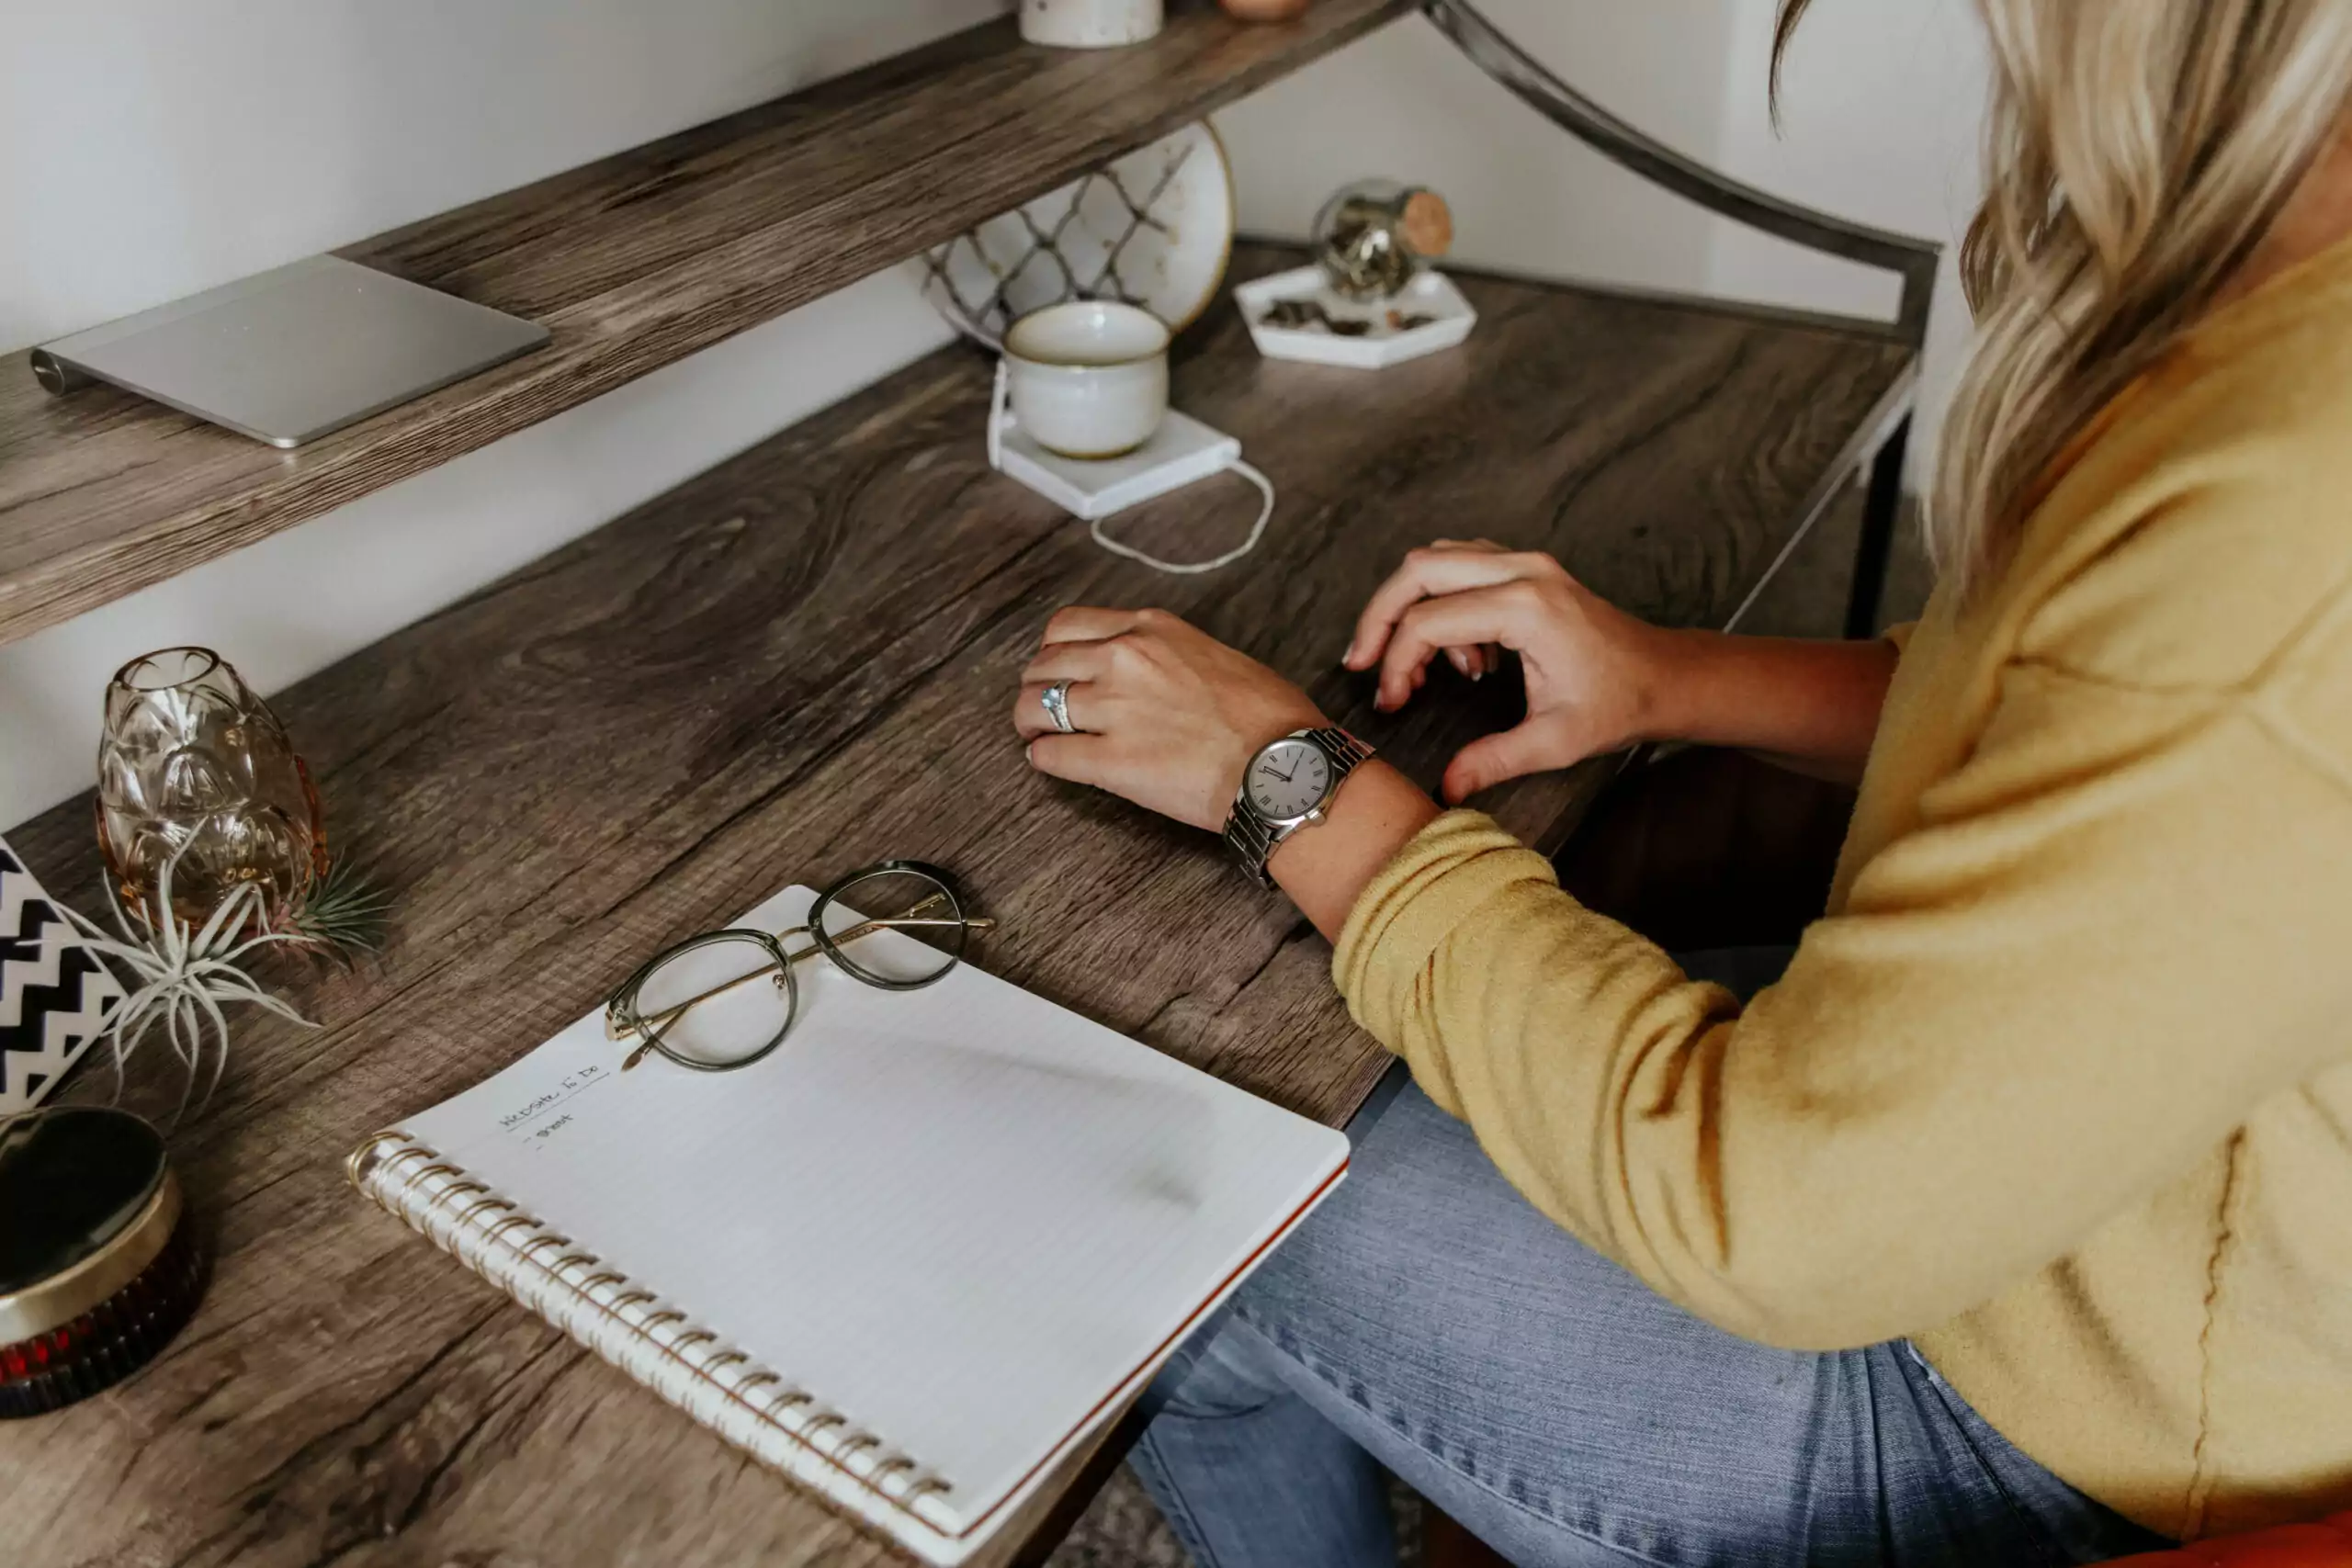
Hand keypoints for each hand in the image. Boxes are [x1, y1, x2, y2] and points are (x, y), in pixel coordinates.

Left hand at [1014, 607, 1326, 830]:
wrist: (1284, 764)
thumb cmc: (1269, 717)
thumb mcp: (1215, 656)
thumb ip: (1169, 655)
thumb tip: (1149, 675)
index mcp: (1151, 629)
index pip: (1068, 625)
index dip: (1053, 651)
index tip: (1057, 668)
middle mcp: (1124, 659)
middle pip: (1044, 664)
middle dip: (1036, 687)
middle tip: (1041, 707)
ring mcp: (1114, 709)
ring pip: (1034, 706)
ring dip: (1029, 722)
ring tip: (1037, 735)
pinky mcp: (1111, 761)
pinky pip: (1050, 755)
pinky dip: (1042, 760)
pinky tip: (1050, 763)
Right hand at [1343, 540, 1670, 803]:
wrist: (1664, 677)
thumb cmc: (1618, 705)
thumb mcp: (1555, 741)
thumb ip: (1494, 760)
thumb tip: (1447, 787)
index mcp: (1527, 608)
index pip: (1429, 620)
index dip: (1396, 662)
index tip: (1393, 701)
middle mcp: (1523, 571)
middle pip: (1420, 568)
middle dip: (1381, 616)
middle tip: (1363, 663)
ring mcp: (1527, 563)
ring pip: (1437, 560)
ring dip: (1412, 607)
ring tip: (1419, 669)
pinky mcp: (1529, 569)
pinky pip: (1462, 566)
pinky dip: (1443, 603)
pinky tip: (1464, 657)